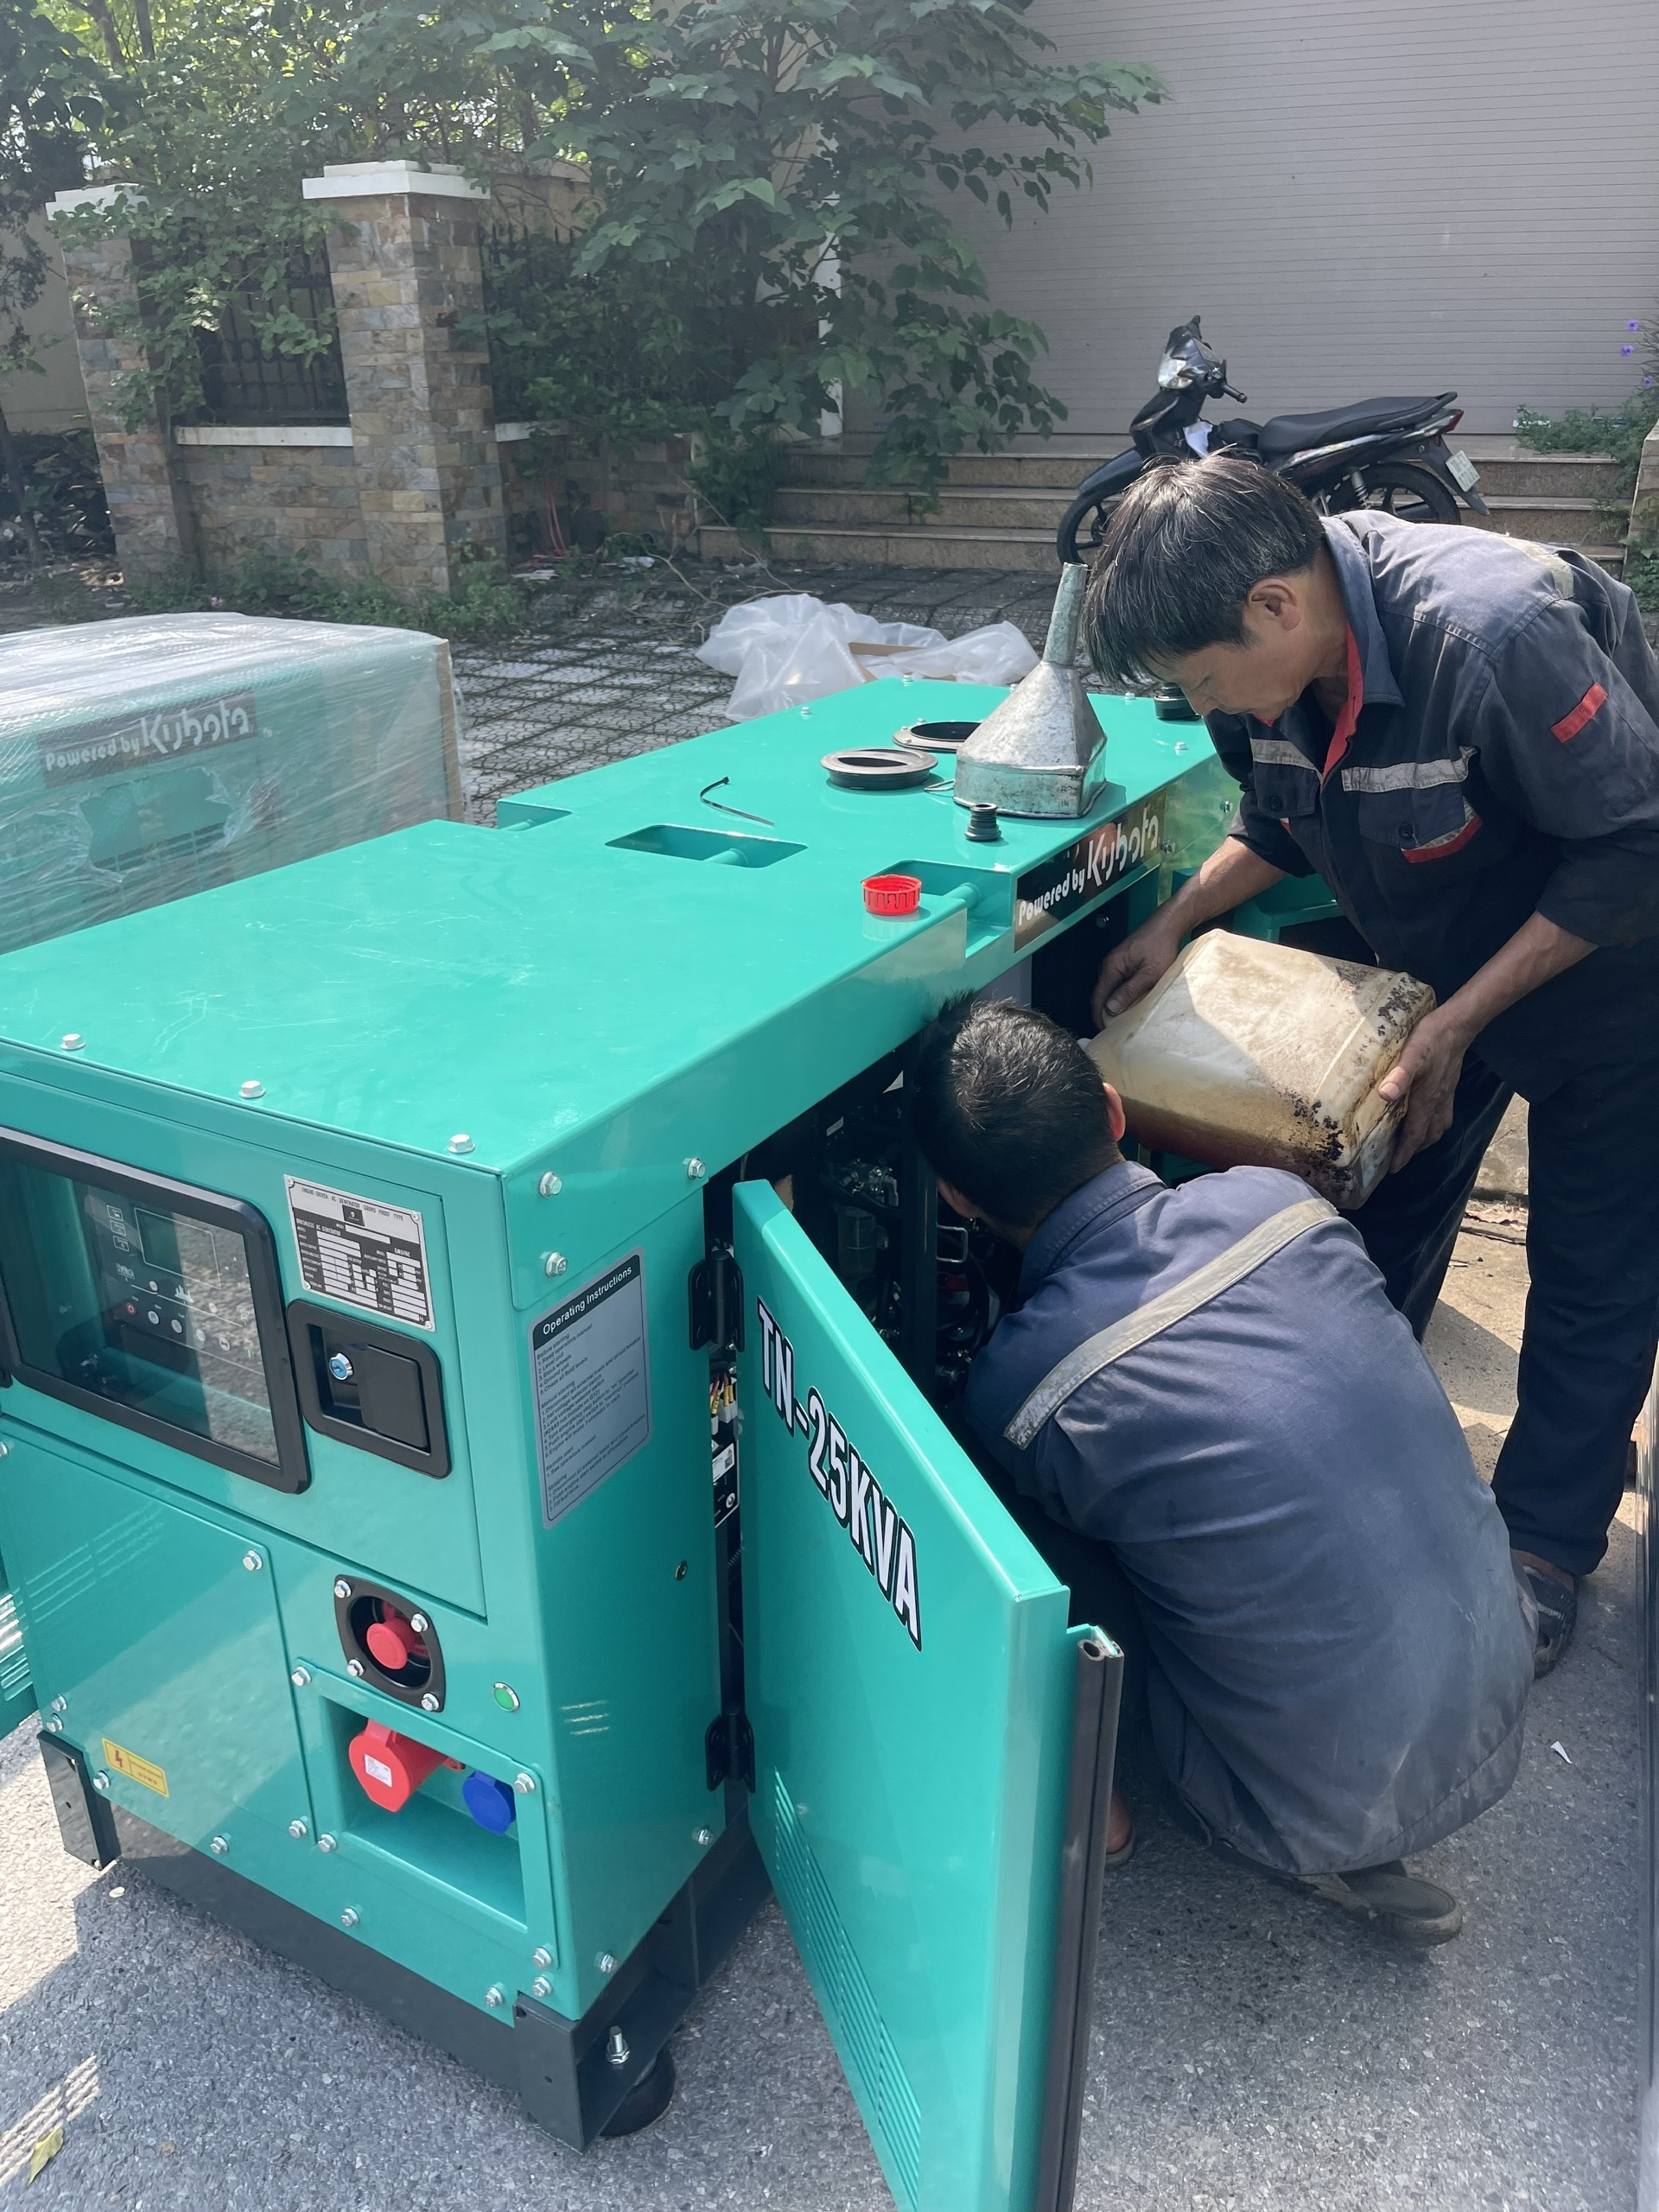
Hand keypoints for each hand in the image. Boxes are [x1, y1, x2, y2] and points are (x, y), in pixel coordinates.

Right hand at [1092, 915, 1182, 1026]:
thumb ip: (1130, 991)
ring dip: (1114, 1005)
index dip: (1099, 1017)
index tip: (1105, 1032)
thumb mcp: (1150, 973)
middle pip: (1101, 995)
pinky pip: (1117, 984)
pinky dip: (1120, 996)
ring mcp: (1115, 964)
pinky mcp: (1123, 964)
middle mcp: (1109, 965)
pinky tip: (1129, 1005)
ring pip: (1109, 990)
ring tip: (1122, 1022)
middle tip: (1115, 1031)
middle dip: (1105, 1013)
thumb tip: (1111, 1008)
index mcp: (1112, 967)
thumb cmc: (1161, 944)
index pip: (1098, 998)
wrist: (1167, 924)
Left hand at [1376, 1008, 1469, 1170]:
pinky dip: (1434, 1123)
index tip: (1393, 1169)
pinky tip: (1426, 1116)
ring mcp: (1446, 1094)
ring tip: (1411, 1144)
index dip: (1404, 1153)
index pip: (1415, 1134)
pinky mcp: (1449, 1085)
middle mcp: (1438, 1101)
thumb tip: (1385, 1096)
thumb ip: (1400, 1075)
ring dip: (1425, 1138)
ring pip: (1438, 1126)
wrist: (1459, 1024)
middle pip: (1428, 1135)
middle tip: (1398, 1159)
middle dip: (1414, 1150)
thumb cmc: (1432, 1037)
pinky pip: (1443, 1113)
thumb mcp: (1412, 1053)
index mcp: (1427, 1099)